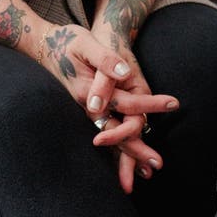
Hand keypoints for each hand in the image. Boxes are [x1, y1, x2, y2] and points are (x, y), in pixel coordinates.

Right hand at [37, 26, 176, 193]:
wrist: (43, 46)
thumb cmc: (67, 42)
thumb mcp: (85, 43)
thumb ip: (105, 59)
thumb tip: (124, 72)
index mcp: (89, 92)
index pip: (125, 103)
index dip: (149, 104)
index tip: (173, 103)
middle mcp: (88, 107)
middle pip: (116, 133)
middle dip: (136, 151)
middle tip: (158, 165)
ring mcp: (88, 112)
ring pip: (110, 138)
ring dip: (127, 158)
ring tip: (146, 175)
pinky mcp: (89, 111)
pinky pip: (106, 133)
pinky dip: (118, 148)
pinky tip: (128, 163)